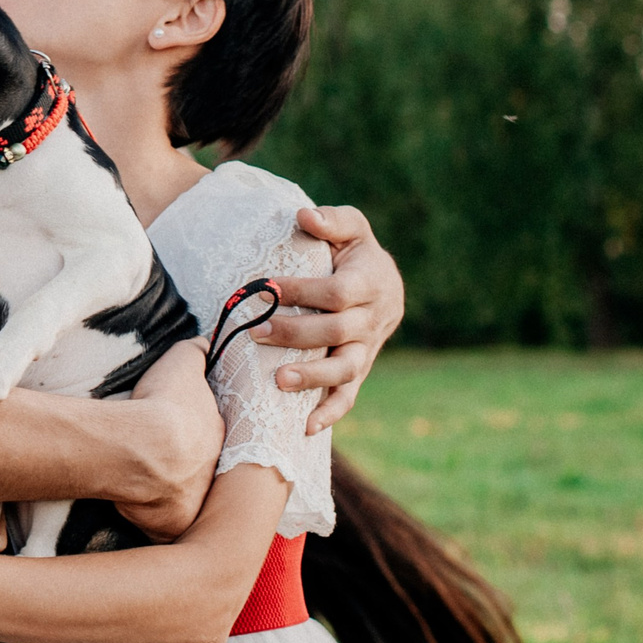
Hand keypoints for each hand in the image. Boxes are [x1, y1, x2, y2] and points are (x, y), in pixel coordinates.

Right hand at [120, 338, 218, 539]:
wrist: (144, 448)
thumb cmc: (163, 404)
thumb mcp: (183, 363)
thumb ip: (196, 352)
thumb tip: (206, 343)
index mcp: (217, 435)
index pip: (213, 436)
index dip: (196, 433)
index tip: (180, 433)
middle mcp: (214, 471)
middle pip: (204, 470)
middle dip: (190, 468)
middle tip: (165, 461)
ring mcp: (197, 500)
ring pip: (188, 498)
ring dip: (173, 494)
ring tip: (151, 486)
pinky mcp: (174, 524)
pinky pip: (165, 525)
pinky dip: (154, 519)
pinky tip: (139, 509)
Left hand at [255, 205, 404, 433]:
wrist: (386, 285)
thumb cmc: (357, 252)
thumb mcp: (352, 228)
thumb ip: (331, 221)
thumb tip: (303, 215)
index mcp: (371, 282)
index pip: (337, 292)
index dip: (304, 292)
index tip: (266, 288)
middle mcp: (373, 319)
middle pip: (337, 332)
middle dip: (296, 334)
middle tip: (256, 333)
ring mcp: (369, 348)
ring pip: (346, 370)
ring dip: (312, 377)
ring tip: (277, 381)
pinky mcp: (361, 369)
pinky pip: (349, 396)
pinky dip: (330, 413)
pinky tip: (306, 427)